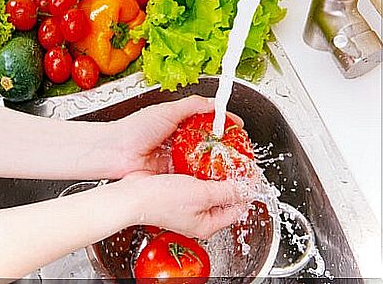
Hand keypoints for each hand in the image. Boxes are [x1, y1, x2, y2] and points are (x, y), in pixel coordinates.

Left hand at [112, 95, 243, 175]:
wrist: (116, 153)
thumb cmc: (135, 129)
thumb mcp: (167, 111)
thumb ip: (192, 105)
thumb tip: (215, 103)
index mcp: (178, 125)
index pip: (207, 123)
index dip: (223, 125)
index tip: (239, 128)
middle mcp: (178, 143)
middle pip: (208, 145)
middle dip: (224, 148)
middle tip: (241, 151)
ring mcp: (176, 160)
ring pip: (202, 163)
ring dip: (216, 165)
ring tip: (234, 166)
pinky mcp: (172, 177)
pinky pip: (192, 177)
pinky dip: (203, 178)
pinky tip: (216, 178)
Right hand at [115, 171, 249, 239]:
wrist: (133, 195)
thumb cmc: (161, 200)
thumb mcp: (202, 195)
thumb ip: (226, 191)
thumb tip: (246, 188)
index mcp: (208, 224)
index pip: (238, 208)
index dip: (246, 190)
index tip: (250, 173)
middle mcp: (199, 217)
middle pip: (225, 198)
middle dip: (231, 180)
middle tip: (236, 162)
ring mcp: (188, 206)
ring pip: (210, 188)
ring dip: (215, 173)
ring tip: (221, 158)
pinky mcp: (177, 194)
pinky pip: (195, 182)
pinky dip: (200, 171)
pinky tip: (200, 159)